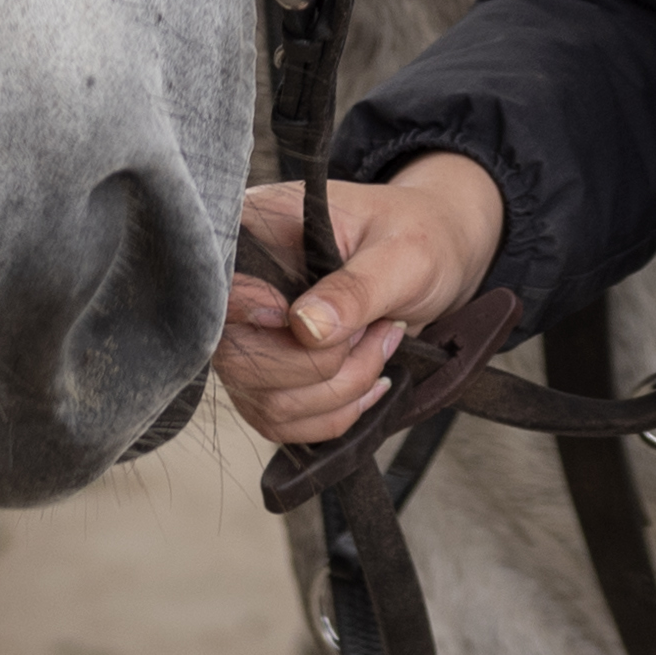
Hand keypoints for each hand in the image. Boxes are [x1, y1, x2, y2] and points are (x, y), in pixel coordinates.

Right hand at [216, 155, 506, 447]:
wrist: (437, 258)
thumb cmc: (419, 237)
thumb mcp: (401, 253)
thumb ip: (354, 289)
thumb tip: (304, 328)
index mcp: (255, 230)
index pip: (218, 287)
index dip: (249, 312)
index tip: (302, 320)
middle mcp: (241, 286)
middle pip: (240, 359)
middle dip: (321, 364)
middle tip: (377, 330)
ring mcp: (249, 338)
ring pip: (267, 402)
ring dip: (338, 390)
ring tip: (381, 345)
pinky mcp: (267, 377)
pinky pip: (283, 423)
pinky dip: (333, 414)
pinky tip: (370, 383)